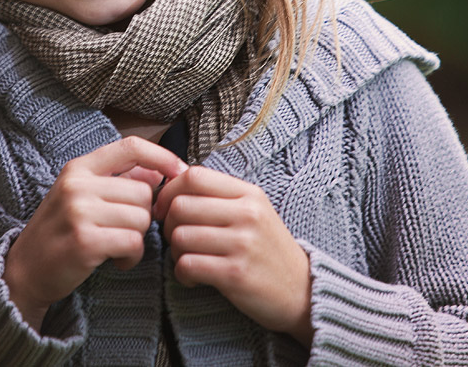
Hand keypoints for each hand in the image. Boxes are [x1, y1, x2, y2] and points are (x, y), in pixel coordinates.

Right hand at [2, 136, 187, 329]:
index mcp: (79, 167)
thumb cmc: (61, 231)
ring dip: (137, 239)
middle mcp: (77, 184)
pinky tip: (116, 261)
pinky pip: (133, 243)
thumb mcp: (81, 195)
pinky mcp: (84, 241)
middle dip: (143, 216)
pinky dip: (132, 257)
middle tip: (123, 231)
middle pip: (143, 192)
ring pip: (141, 218)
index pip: (131, 146)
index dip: (162, 157)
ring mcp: (79, 212)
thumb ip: (118, 179)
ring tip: (117, 247)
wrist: (25, 271)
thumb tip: (159, 169)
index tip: (179, 173)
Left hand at [154, 167, 312, 346]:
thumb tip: (172, 185)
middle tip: (178, 239)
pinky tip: (194, 277)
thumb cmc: (267, 250)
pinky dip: (183, 273)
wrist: (302, 291)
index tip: (165, 208)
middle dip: (169, 224)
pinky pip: (187, 265)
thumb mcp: (253, 212)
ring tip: (188, 259)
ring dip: (175, 252)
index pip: (194, 176)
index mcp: (249, 194)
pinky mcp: (236, 274)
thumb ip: (219, 197)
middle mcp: (247, 214)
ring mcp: (243, 244)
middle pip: (181, 206)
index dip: (169, 191)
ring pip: (180, 236)